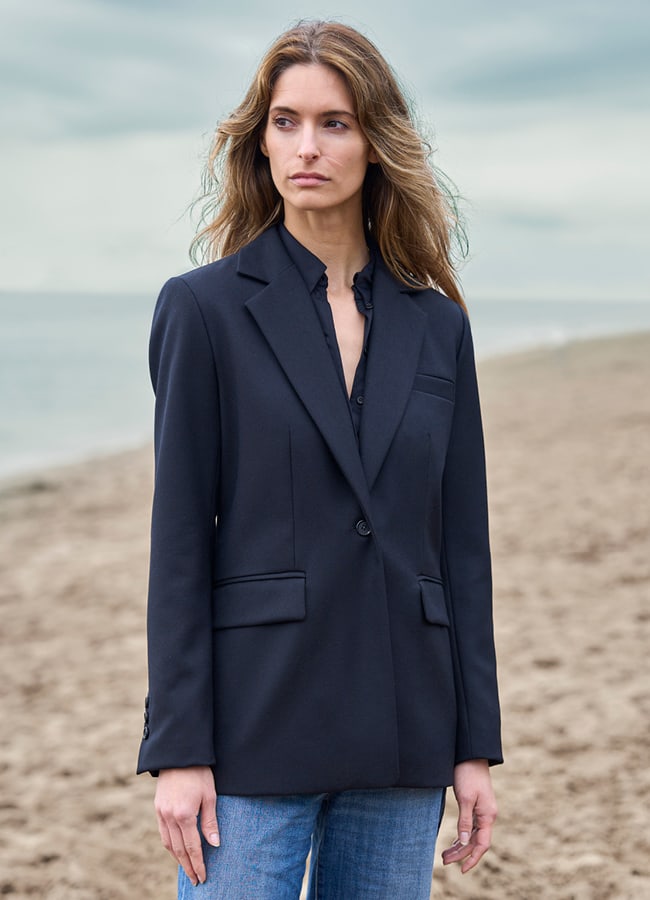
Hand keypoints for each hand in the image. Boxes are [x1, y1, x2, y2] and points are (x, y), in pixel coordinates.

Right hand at [154, 766, 219, 885]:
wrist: (179, 753)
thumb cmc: (199, 772)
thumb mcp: (210, 795)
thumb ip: (210, 821)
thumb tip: (214, 844)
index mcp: (184, 814)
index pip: (192, 847)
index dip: (198, 864)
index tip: (203, 877)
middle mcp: (169, 817)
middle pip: (179, 850)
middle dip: (188, 866)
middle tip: (196, 880)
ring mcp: (161, 813)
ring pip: (168, 844)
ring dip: (178, 858)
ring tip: (187, 869)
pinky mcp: (157, 808)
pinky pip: (162, 833)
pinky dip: (169, 846)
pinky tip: (176, 850)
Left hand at [441, 759, 496, 873]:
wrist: (471, 754)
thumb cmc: (468, 774)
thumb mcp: (465, 798)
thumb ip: (465, 821)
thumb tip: (463, 842)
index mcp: (487, 815)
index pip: (482, 844)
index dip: (472, 858)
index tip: (462, 870)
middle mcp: (487, 815)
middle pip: (475, 841)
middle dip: (461, 853)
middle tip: (444, 861)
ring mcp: (482, 811)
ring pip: (472, 835)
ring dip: (460, 846)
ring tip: (445, 855)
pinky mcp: (476, 805)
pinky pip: (470, 826)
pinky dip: (461, 836)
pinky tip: (454, 841)